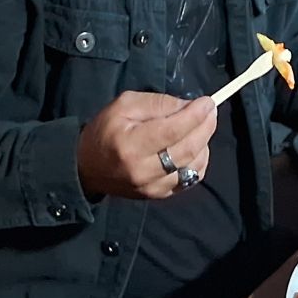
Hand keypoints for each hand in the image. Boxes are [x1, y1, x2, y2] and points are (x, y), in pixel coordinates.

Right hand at [76, 91, 216, 199]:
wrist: (87, 167)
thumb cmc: (105, 130)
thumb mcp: (125, 105)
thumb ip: (158, 104)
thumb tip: (189, 105)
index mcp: (131, 145)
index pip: (172, 130)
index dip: (195, 115)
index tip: (207, 102)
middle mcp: (143, 171)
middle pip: (187, 149)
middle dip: (205, 127)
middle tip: (211, 111)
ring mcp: (152, 187)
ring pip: (193, 166)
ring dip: (204, 143)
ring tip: (202, 127)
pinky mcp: (158, 195)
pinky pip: (190, 179)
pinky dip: (199, 161)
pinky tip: (196, 147)